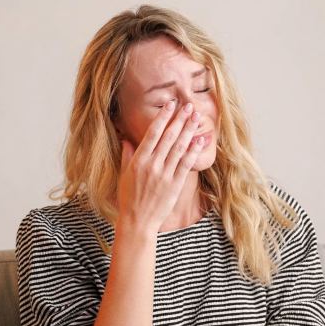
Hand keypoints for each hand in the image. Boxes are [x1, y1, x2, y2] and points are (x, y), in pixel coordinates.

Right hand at [117, 101, 204, 231]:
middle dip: (180, 119)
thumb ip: (127, 154)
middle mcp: (152, 164)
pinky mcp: (175, 184)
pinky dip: (193, 151)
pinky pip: (186, 164)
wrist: (138, 220)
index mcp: (139, 159)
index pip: (153, 133)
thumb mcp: (124, 174)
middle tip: (189, 106)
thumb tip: (127, 138)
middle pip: (169, 136)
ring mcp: (164, 174)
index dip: (163, 117)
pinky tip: (200, 140)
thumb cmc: (128, 197)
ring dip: (189, 130)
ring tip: (197, 117)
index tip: (171, 104)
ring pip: (180, 147)